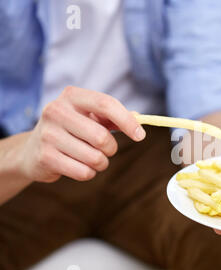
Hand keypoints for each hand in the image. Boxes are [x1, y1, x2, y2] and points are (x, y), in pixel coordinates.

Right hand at [18, 86, 145, 182]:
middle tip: (107, 150)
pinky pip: (83, 172)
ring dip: (101, 163)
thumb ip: (113, 116)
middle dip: (111, 149)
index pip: (105, 104)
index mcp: (71, 96)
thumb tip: (139, 118)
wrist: (32, 150)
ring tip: (91, 158)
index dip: (127, 121)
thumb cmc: (71, 130)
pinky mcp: (45, 157)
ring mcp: (48, 134)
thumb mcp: (90, 117)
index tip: (140, 136)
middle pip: (102, 137)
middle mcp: (56, 111)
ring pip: (95, 157)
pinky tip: (78, 166)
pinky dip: (89, 173)